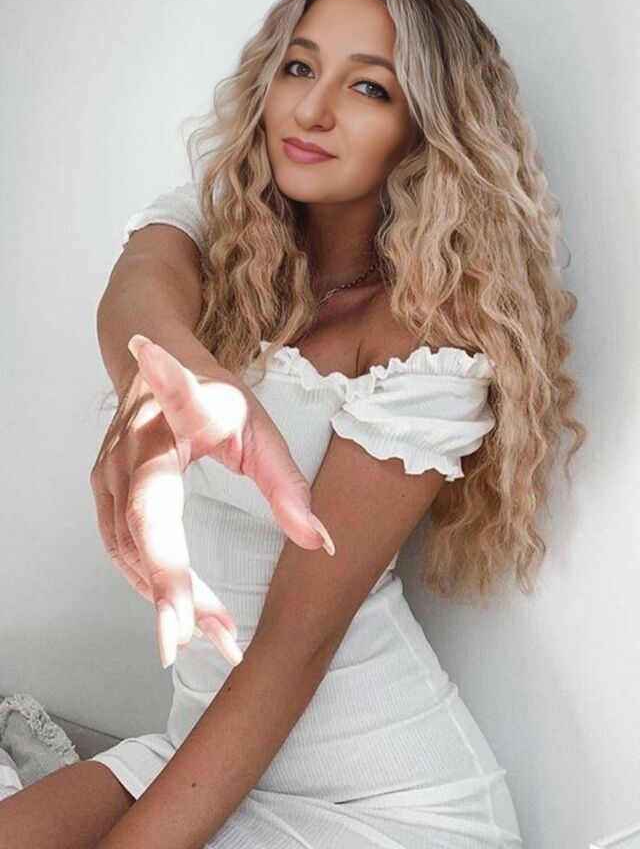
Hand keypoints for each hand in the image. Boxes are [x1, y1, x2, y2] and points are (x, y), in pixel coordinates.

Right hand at [90, 334, 334, 669]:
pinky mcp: (104, 496)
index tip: (144, 351)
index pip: (172, 414)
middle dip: (167, 582)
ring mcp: (107, 473)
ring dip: (168, 599)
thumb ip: (288, 486)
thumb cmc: (210, 396)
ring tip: (216, 637)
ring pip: (129, 549)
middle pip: (140, 520)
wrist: (151, 361)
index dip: (161, 389)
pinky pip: (124, 552)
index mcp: (174, 414)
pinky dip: (154, 587)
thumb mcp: (258, 428)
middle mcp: (130, 446)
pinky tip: (185, 614)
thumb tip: (323, 546)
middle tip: (200, 637)